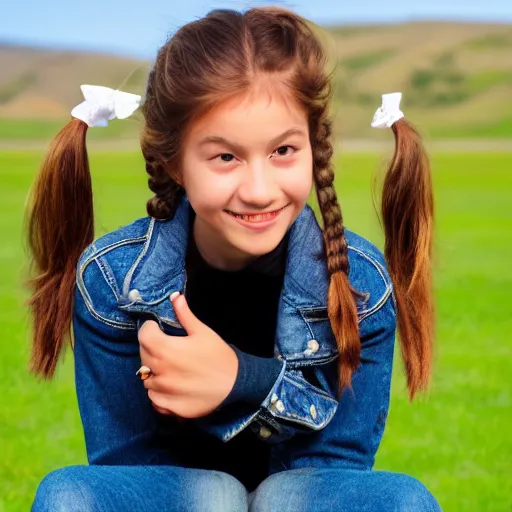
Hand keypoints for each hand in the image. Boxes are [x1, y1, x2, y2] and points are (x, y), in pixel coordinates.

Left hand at [138, 292, 238, 418]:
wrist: (235, 384)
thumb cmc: (219, 355)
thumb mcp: (203, 331)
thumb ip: (184, 314)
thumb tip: (174, 296)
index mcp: (165, 349)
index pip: (143, 335)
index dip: (150, 329)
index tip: (158, 328)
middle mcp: (159, 371)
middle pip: (143, 355)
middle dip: (151, 347)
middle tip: (166, 346)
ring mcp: (162, 392)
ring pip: (146, 378)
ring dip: (153, 370)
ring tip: (169, 366)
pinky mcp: (168, 407)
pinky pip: (153, 398)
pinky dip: (157, 391)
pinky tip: (170, 385)